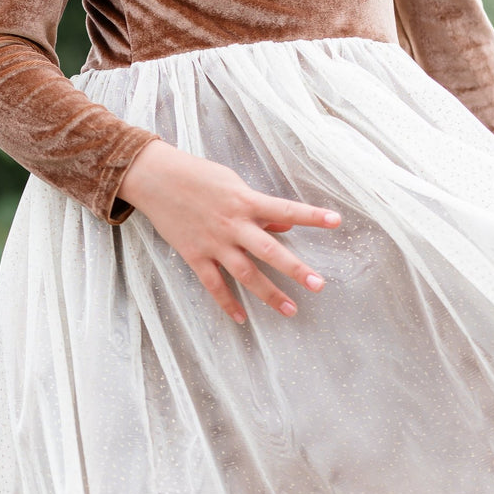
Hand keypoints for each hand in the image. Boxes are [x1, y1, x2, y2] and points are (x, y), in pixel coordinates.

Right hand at [117, 139, 341, 324]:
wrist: (156, 178)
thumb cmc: (197, 175)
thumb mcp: (233, 183)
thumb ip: (258, 206)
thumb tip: (285, 224)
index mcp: (246, 201)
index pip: (287, 209)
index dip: (312, 215)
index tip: (337, 221)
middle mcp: (233, 224)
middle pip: (270, 251)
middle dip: (295, 269)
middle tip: (318, 285)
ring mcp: (214, 243)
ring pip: (246, 273)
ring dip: (269, 293)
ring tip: (291, 309)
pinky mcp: (194, 255)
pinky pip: (213, 284)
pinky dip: (227, 302)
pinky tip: (241, 318)